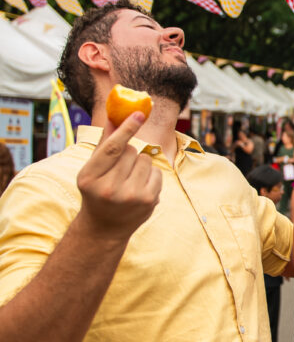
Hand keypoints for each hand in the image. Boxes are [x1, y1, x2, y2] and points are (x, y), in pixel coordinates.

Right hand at [75, 112, 161, 240]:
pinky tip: (139, 187)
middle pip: (131, 150)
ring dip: (140, 164)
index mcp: (89, 177)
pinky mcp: (149, 201)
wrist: (104, 227)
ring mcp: (131, 196)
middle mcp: (109, 188)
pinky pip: (157, 172)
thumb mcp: (92, 170)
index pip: (112, 148)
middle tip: (119, 170)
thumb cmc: (97, 191)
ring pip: (145, 159)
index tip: (139, 113)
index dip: (127, 128)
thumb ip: (103, 144)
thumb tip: (114, 116)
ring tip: (128, 180)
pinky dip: (150, 175)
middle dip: (128, 154)